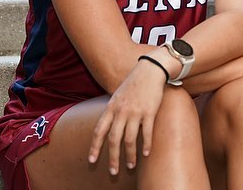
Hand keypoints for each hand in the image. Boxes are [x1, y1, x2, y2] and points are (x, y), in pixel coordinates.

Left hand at [88, 58, 166, 175]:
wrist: (150, 70)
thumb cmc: (133, 84)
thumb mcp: (117, 96)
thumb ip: (112, 111)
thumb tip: (106, 127)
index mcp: (111, 108)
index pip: (99, 131)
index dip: (95, 147)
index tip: (92, 160)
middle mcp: (121, 111)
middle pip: (114, 139)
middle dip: (113, 158)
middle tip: (114, 172)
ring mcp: (135, 112)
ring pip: (129, 139)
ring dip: (130, 155)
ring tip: (131, 166)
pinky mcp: (149, 112)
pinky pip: (147, 132)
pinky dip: (146, 144)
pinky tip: (146, 154)